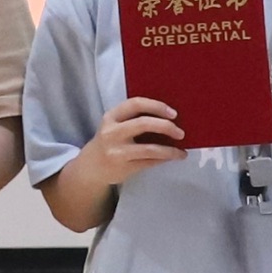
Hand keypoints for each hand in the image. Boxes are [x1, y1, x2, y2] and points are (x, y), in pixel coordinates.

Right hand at [67, 97, 186, 196]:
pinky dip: (163, 160)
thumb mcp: (114, 125)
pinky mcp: (123, 168)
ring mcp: (117, 152)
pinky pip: (149, 162)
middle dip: (166, 127)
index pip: (135, 104)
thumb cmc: (109, 141)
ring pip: (150, 149)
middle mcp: (112, 132)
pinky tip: (171, 158)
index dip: (156, 106)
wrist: (90, 167)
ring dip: (170, 150)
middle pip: (144, 124)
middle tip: (180, 133)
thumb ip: (133, 118)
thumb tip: (169, 117)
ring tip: (181, 152)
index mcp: (111, 117)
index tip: (173, 113)